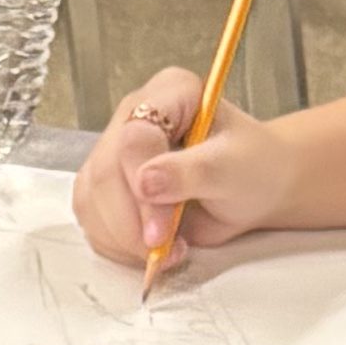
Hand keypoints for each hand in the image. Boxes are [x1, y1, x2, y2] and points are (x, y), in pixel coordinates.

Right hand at [73, 66, 299, 271]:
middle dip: (129, 222)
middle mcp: (133, 117)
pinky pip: (93, 220)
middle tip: (160, 249)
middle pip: (105, 172)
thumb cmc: (252, 168)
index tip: (161, 229)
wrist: (254, 187)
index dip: (140, 186)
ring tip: (164, 251)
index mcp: (169, 93)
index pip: (135, 137)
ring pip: (91, 199)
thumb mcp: (231, 168)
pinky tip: (149, 250)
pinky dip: (116, 245)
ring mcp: (115, 153)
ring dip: (121, 238)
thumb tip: (144, 183)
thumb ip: (190, 172)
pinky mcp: (107, 188)